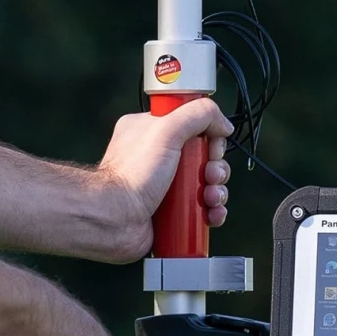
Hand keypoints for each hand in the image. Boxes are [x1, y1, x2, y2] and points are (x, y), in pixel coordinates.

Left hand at [96, 99, 233, 263]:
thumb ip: (198, 115)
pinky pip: (201, 208)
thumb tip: (222, 123)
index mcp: (152, 131)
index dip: (209, 136)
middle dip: (215, 167)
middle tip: (210, 174)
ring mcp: (165, 186)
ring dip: (217, 191)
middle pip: (205, 157)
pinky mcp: (171, 211)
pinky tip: (211, 213)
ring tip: (210, 197)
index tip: (211, 145)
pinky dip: (212, 212)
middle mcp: (159, 158)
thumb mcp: (166, 130)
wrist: (114, 220)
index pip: (193, 124)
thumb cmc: (130, 177)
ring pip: (206, 184)